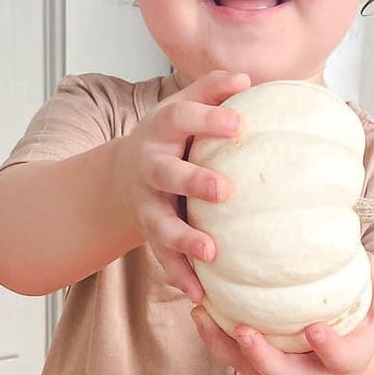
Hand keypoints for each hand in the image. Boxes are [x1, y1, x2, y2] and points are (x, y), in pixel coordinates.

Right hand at [114, 69, 250, 299]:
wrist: (123, 177)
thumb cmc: (171, 138)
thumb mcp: (183, 108)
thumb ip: (212, 91)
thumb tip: (249, 79)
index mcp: (162, 130)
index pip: (181, 117)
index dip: (207, 119)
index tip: (239, 123)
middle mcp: (150, 167)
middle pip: (167, 174)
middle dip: (193, 181)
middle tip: (224, 190)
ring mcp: (147, 205)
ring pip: (161, 224)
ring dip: (184, 238)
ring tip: (210, 251)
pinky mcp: (149, 235)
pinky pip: (164, 259)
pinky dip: (181, 277)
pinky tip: (201, 295)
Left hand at [190, 257, 373, 374]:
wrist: (337, 373)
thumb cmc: (356, 335)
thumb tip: (371, 261)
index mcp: (339, 363)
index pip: (336, 359)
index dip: (327, 347)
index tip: (316, 329)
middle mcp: (304, 374)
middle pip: (279, 374)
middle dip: (261, 356)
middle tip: (246, 332)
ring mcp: (276, 372)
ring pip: (245, 367)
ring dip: (221, 345)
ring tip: (202, 315)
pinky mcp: (255, 366)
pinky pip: (230, 355)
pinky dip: (212, 335)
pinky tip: (198, 309)